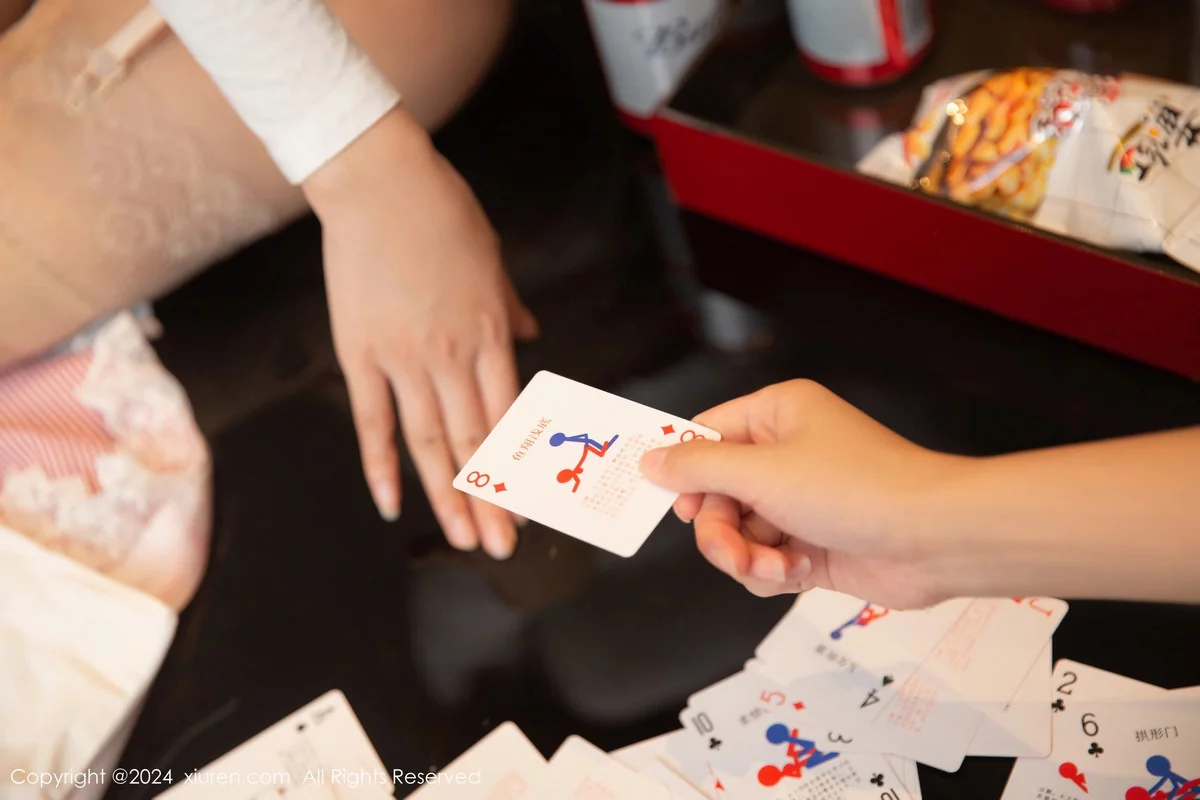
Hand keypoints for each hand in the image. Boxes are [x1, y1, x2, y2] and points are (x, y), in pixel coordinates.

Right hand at [304, 106, 537, 558]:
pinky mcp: (359, 353)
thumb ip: (511, 307)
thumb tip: (534, 334)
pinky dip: (381, 464)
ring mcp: (403, 358)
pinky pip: (372, 420)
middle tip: (501, 548)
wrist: (377, 182)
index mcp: (491, 333)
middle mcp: (452, 355)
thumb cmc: (441, 211)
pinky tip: (391, 503)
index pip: (510, 419)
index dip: (520, 470)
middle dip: (491, 502)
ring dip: (447, 496)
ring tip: (460, 540)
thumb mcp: (493, 260)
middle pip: (475, 443)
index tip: (531, 507)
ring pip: (430, 443)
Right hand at [638, 380, 968, 607]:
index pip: (706, 436)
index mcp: (775, 415)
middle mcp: (785, 453)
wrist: (933, 538)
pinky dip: (772, 571)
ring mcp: (799, 500)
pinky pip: (765, 558)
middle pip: (716, 494)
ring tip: (773, 566)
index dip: (684, 473)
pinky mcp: (813, 543)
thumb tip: (650, 459)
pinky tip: (795, 573)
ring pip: (738, 533)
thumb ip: (697, 468)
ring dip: (746, 556)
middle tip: (730, 552)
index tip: (675, 506)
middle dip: (719, 531)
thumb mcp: (761, 472)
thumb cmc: (857, 487)